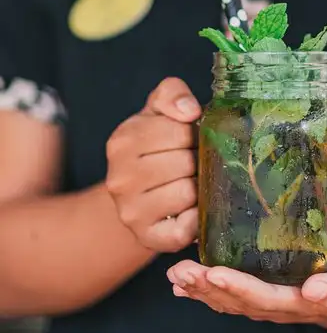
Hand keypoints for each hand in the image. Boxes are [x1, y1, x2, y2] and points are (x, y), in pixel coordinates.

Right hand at [106, 78, 200, 252]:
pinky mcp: (148, 238)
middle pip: (186, 162)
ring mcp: (130, 212)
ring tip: (192, 183)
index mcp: (122, 142)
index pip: (180, 131)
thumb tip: (189, 111)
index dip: (195, 134)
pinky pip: (187, 227)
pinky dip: (197, 217)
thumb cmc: (155, 147)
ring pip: (189, 192)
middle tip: (195, 163)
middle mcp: (119, 178)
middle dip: (199, 160)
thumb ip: (171, 94)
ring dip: (200, 187)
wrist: (137, 196)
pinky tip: (191, 208)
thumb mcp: (158, 112)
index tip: (191, 140)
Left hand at [166, 252, 326, 329]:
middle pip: (238, 301)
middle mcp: (279, 307)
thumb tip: (314, 289)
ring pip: (228, 300)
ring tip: (175, 275)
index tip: (214, 274)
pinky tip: (182, 283)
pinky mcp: (264, 293)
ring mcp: (269, 303)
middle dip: (206, 287)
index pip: (264, 298)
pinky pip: (230, 295)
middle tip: (180, 273)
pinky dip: (204, 290)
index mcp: (301, 303)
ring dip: (199, 289)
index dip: (238, 288)